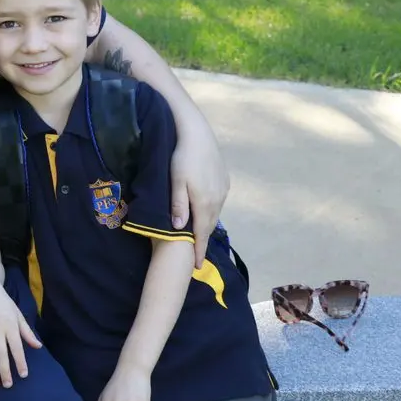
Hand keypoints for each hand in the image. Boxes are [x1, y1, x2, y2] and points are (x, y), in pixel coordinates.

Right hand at [0, 279, 41, 388]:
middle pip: (0, 354)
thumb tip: (38, 346)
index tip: (23, 375)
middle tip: (8, 385)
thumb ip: (27, 332)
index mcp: (10, 327)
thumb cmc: (5, 304)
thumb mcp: (19, 315)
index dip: (20, 362)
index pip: (16, 348)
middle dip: (4, 371)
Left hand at [170, 122, 229, 268]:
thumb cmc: (182, 157)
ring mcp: (223, 190)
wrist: (197, 134)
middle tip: (197, 256)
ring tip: (200, 237)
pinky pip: (218, 203)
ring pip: (214, 214)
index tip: (196, 266)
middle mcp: (217, 199)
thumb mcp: (175, 181)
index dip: (199, 250)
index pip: (202, 233)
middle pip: (209, 226)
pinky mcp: (224, 181)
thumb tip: (181, 229)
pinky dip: (211, 212)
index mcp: (204, 202)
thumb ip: (179, 204)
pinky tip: (205, 213)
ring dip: (207, 226)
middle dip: (203, 241)